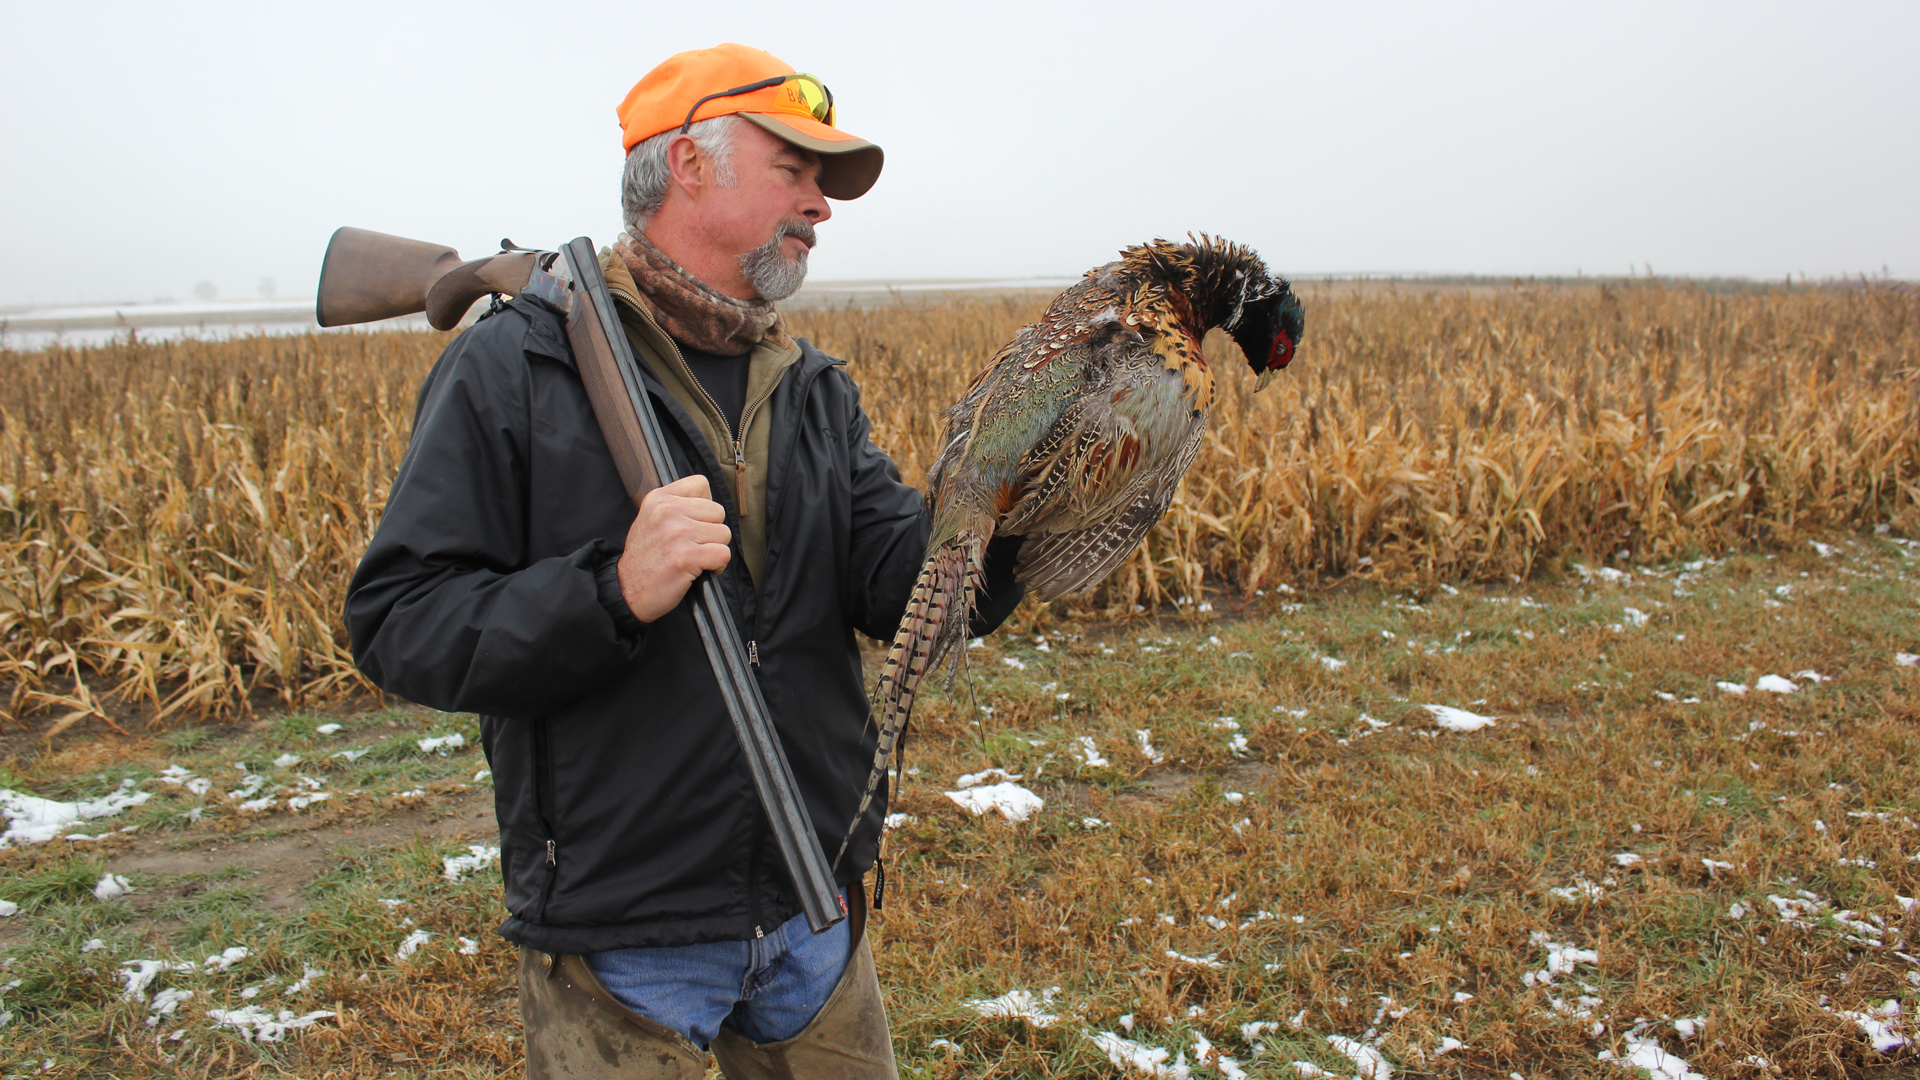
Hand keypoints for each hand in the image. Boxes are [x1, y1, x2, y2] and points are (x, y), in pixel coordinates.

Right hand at [617, 475, 730, 622]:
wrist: (625, 591)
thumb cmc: (644, 558)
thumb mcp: (650, 519)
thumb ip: (676, 506)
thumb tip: (709, 502)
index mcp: (658, 498)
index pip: (701, 484)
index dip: (705, 506)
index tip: (694, 523)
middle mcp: (666, 511)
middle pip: (718, 511)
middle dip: (712, 531)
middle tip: (694, 546)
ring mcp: (676, 533)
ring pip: (724, 533)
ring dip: (715, 549)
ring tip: (696, 558)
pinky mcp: (686, 557)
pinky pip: (723, 554)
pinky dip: (718, 566)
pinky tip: (701, 570)